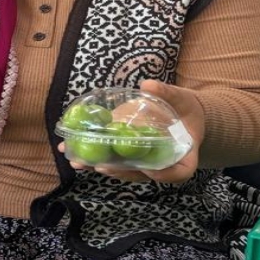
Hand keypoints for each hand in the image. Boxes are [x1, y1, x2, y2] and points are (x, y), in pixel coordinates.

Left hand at [58, 79, 204, 184]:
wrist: (181, 113)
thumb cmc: (185, 108)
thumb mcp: (182, 98)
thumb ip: (167, 93)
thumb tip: (147, 85)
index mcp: (184, 156)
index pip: (179, 173)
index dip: (165, 175)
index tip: (149, 169)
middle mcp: (162, 163)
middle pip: (142, 174)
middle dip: (119, 172)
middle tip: (100, 167)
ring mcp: (143, 160)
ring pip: (124, 170)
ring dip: (100, 167)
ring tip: (78, 162)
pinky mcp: (128, 153)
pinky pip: (114, 159)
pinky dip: (94, 157)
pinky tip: (74, 153)